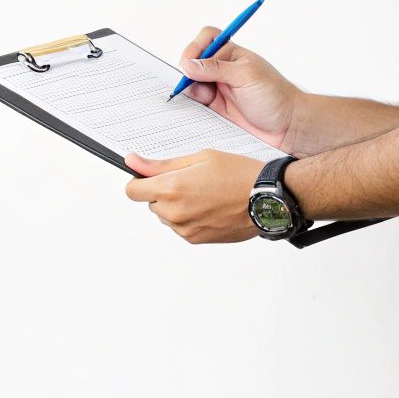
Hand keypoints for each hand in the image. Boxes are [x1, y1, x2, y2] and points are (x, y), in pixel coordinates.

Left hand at [124, 150, 263, 243]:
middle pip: (151, 202)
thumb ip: (161, 165)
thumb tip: (133, 162)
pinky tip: (210, 207)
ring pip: (166, 216)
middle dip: (164, 192)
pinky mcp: (194, 239)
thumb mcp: (200, 158)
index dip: (140, 181)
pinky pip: (181, 227)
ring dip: (177, 206)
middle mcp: (174, 212)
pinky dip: (189, 218)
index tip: (151, 177)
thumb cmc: (239, 175)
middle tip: (192, 181)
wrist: (265, 200)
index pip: (132, 191)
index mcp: (172, 188)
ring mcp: (184, 228)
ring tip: (204, 194)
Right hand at [176, 29, 302, 152]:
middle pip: (194, 61)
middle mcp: (223, 69)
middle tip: (190, 84)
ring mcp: (219, 88)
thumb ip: (216, 69)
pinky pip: (196, 102)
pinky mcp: (216, 107)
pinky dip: (192, 104)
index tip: (188, 63)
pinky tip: (201, 108)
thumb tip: (189, 64)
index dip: (195, 47)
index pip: (207, 39)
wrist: (287, 126)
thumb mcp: (246, 76)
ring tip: (203, 99)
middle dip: (188, 71)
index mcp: (232, 54)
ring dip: (190, 89)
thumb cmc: (275, 96)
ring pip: (192, 82)